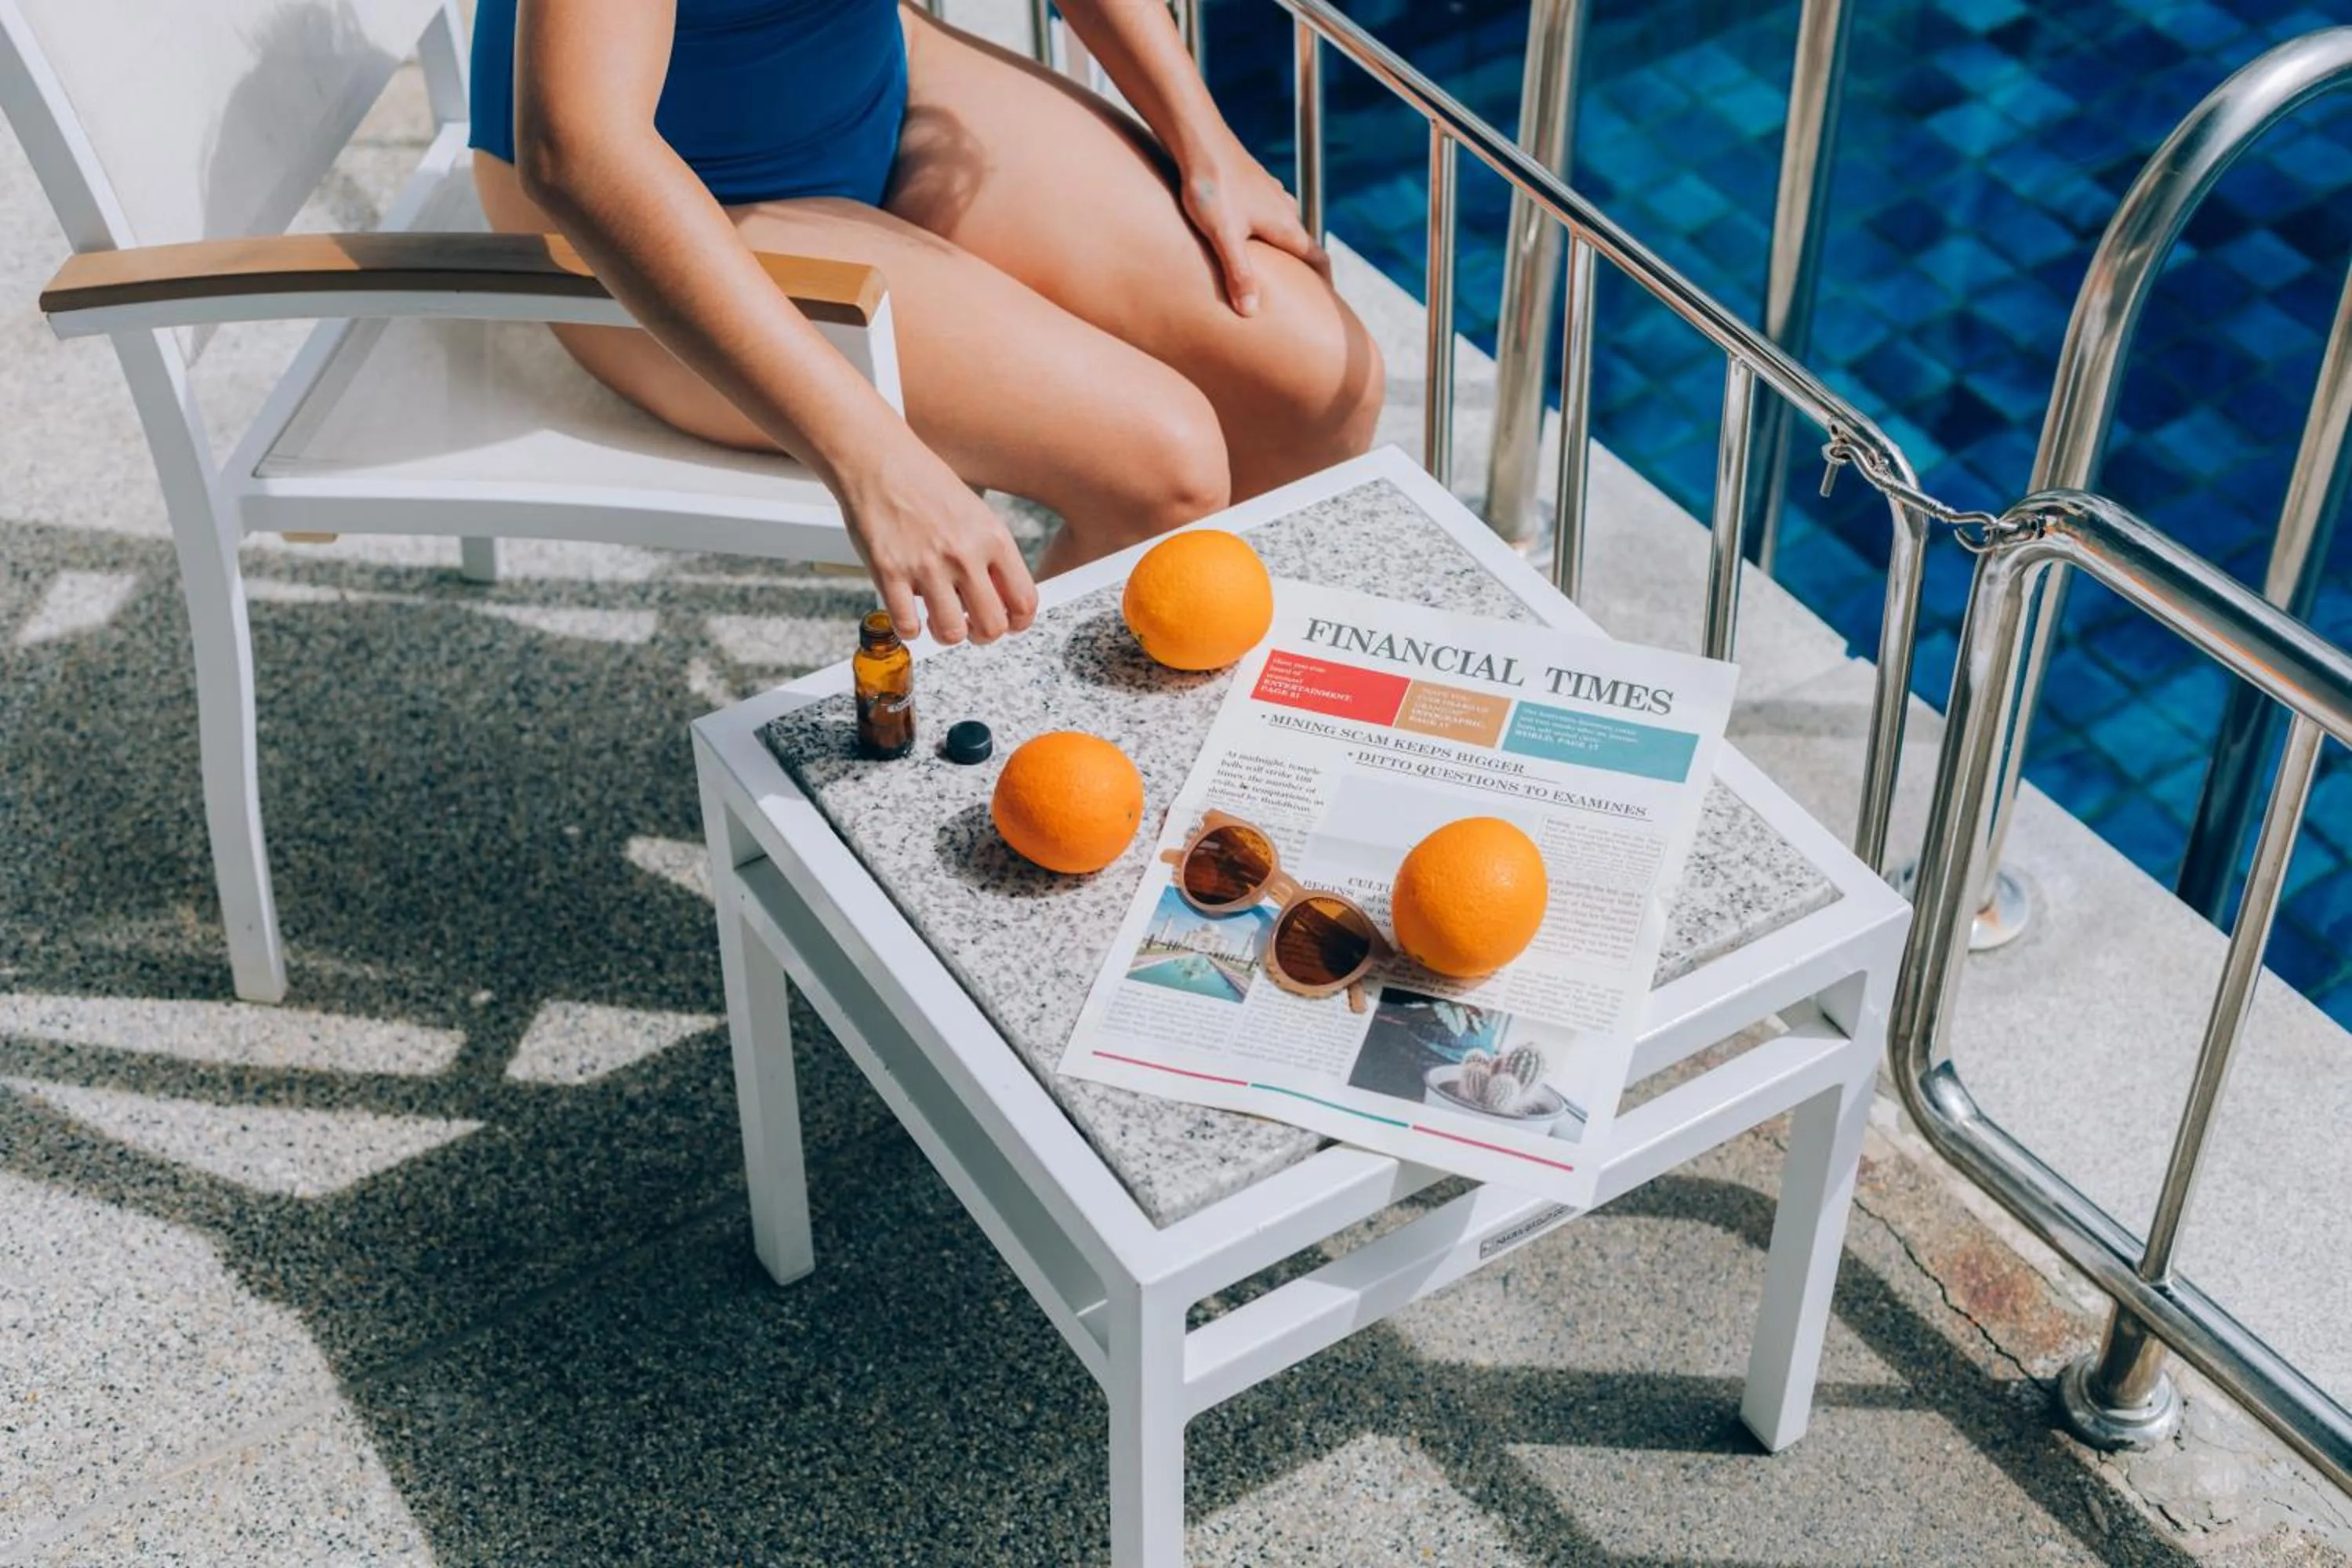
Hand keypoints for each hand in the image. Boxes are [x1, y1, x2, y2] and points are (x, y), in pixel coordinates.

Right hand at [838, 439, 1037, 645]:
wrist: (878, 460)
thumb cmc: (925, 484)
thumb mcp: (976, 514)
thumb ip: (992, 555)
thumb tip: (1003, 598)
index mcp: (992, 538)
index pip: (1025, 601)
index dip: (1017, 622)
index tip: (1006, 623)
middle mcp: (964, 554)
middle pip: (992, 626)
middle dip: (982, 635)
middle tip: (970, 626)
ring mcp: (926, 565)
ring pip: (951, 633)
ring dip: (946, 635)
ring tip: (937, 620)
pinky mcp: (890, 572)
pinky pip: (907, 625)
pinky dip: (909, 630)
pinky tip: (908, 615)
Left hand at [1178, 133, 1327, 316]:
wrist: (1198, 138)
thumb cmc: (1212, 186)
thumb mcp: (1223, 235)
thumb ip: (1238, 273)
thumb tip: (1251, 311)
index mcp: (1285, 225)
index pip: (1318, 257)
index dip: (1324, 282)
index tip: (1325, 303)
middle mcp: (1283, 207)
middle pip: (1302, 243)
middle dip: (1301, 268)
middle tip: (1294, 293)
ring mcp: (1269, 193)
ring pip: (1284, 226)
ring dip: (1282, 247)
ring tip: (1269, 267)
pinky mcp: (1252, 182)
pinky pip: (1266, 211)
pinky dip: (1265, 228)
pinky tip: (1245, 233)